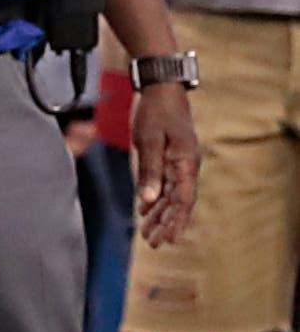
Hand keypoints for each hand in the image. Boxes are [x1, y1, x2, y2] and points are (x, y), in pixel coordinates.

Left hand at [131, 80, 198, 247]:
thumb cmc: (154, 112)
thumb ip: (149, 171)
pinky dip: (155, 198)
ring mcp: (179, 162)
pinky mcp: (170, 157)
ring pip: (170, 195)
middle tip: (153, 243)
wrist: (160, 88)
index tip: (168, 240)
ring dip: (159, 214)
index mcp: (185, 163)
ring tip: (147, 233)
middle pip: (178, 202)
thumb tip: (148, 200)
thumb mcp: (148, 141)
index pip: (183, 200)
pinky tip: (145, 211)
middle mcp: (186, 165)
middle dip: (166, 223)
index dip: (176, 221)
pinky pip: (165, 183)